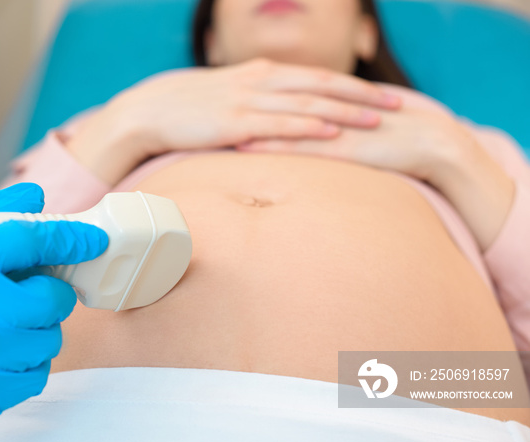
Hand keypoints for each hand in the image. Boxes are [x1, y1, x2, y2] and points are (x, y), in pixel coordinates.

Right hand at [0, 183, 108, 441]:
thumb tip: (32, 196)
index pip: (33, 239)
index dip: (71, 236)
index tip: (92, 238)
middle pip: (55, 297)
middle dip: (46, 294)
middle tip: (22, 296)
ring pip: (49, 337)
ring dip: (34, 332)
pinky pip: (35, 374)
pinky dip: (22, 365)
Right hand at [67, 59, 401, 183]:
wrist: (146, 113)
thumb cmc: (185, 109)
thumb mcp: (225, 99)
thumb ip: (254, 105)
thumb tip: (277, 118)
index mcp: (258, 74)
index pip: (313, 76)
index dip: (350, 85)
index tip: (380, 94)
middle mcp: (258, 82)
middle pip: (320, 84)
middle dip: (361, 94)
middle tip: (397, 104)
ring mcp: (247, 100)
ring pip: (306, 102)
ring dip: (344, 110)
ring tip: (377, 120)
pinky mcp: (233, 122)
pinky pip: (278, 123)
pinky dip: (307, 125)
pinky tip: (331, 132)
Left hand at [238, 107, 515, 249]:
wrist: (439, 146)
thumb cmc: (396, 139)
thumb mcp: (357, 127)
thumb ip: (331, 124)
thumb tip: (309, 128)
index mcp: (331, 101)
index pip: (282, 93)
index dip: (248, 95)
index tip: (217, 99)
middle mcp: (329, 108)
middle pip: (274, 102)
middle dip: (237, 106)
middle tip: (202, 109)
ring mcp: (337, 125)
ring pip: (282, 120)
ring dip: (247, 122)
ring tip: (213, 126)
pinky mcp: (348, 146)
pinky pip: (303, 145)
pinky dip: (273, 145)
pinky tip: (248, 148)